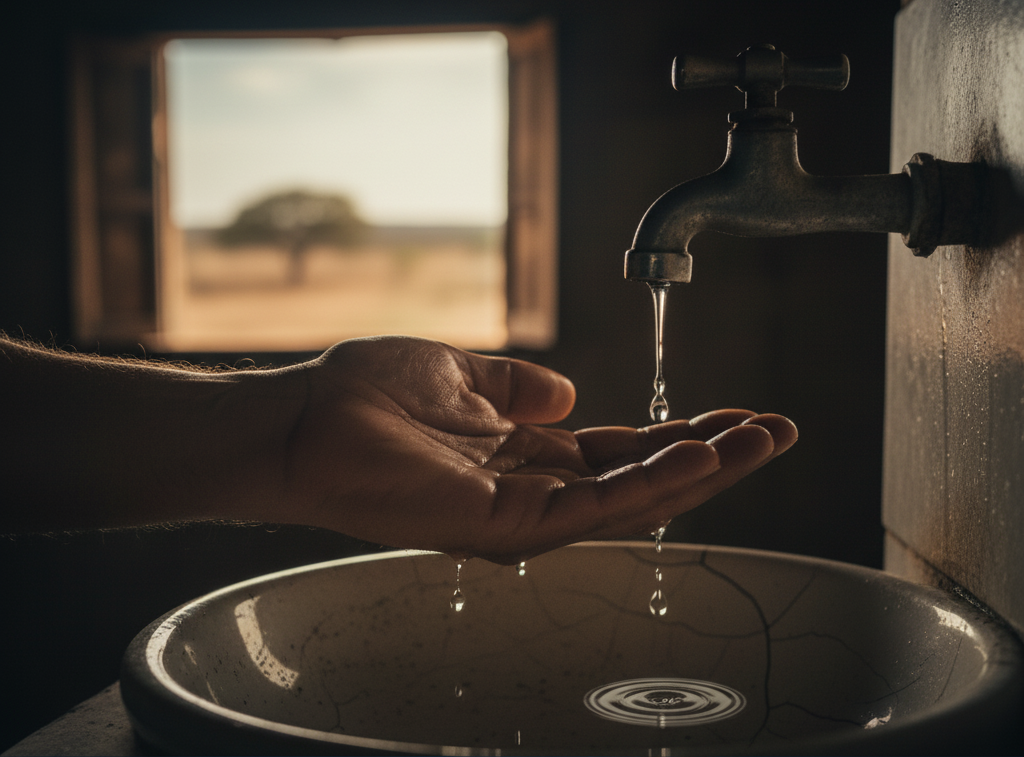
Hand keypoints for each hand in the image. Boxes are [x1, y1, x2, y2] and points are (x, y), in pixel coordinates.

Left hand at [273, 336, 796, 562]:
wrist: (303, 419)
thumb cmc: (365, 398)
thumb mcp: (461, 378)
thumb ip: (517, 391)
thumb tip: (564, 394)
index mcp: (526, 457)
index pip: (621, 451)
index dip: (681, 435)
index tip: (737, 414)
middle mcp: (532, 492)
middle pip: (642, 481)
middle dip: (713, 456)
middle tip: (778, 430)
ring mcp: (522, 514)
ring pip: (632, 501)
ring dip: (701, 470)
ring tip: (760, 438)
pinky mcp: (504, 524)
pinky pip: (593, 507)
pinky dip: (651, 483)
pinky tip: (701, 457)